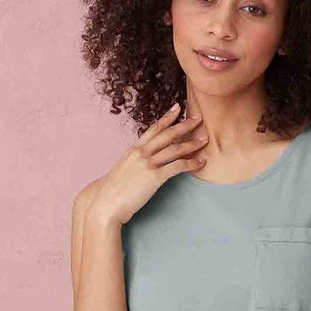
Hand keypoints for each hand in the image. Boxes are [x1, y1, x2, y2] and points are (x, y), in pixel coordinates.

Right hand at [89, 103, 208, 225]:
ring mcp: (148, 164)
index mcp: (134, 150)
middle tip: (198, 118)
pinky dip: (191, 163)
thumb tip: (140, 165)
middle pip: (167, 134)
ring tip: (204, 140)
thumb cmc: (112, 192)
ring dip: (192, 143)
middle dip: (184, 125)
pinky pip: (177, 166)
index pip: (153, 129)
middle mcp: (141, 153)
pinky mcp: (154, 177)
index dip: (167, 117)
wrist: (106, 203)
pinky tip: (201, 162)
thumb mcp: (123, 171)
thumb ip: (133, 164)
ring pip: (175, 148)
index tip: (177, 108)